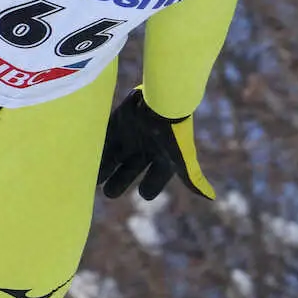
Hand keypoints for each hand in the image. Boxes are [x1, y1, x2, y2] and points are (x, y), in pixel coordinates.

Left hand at [97, 89, 214, 200]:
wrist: (164, 99)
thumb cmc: (175, 133)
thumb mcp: (183, 159)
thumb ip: (193, 179)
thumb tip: (211, 198)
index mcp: (162, 159)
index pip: (154, 182)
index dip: (148, 189)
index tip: (143, 193)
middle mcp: (145, 149)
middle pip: (129, 171)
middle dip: (118, 183)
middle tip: (108, 192)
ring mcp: (131, 136)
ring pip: (113, 157)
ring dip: (103, 168)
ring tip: (92, 181)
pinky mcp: (118, 123)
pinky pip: (104, 139)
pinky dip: (95, 148)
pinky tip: (86, 157)